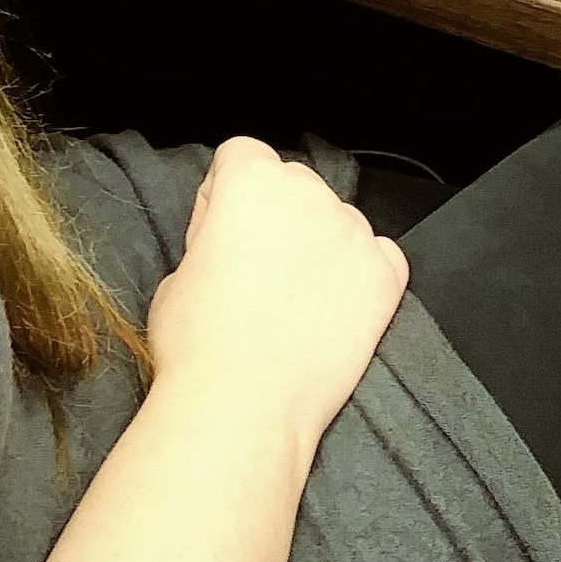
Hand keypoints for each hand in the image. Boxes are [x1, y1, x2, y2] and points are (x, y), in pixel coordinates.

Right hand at [146, 138, 408, 456]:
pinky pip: (380, 255)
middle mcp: (306, 194)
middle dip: (276, 217)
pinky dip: (362, 274)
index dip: (225, 195)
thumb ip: (212, 237)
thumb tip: (228, 243)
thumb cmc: (200, 344)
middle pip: (293, 183)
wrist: (241, 405)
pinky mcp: (383, 276)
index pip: (241, 156)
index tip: (222, 229)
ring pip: (336, 219)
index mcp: (250, 180)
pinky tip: (334, 307)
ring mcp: (351, 233)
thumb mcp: (177, 270)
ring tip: (293, 301)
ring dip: (319, 245)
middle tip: (256, 270)